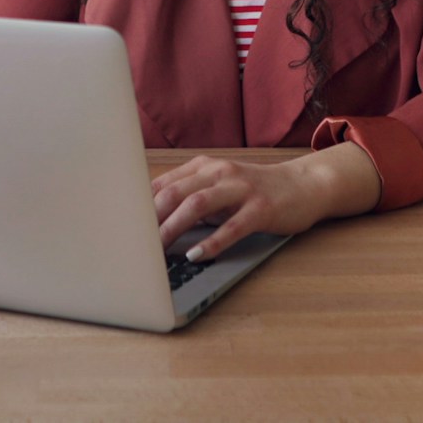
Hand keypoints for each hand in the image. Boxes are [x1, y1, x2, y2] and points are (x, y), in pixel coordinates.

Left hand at [151, 145, 381, 262]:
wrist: (303, 186)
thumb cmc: (253, 192)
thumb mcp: (218, 189)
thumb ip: (188, 198)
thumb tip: (148, 222)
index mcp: (203, 167)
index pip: (162, 184)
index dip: (138, 207)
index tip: (119, 228)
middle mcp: (220, 173)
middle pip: (175, 193)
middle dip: (150, 220)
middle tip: (131, 244)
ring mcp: (241, 189)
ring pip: (198, 205)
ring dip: (173, 229)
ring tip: (157, 251)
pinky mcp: (261, 208)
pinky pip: (232, 226)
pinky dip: (212, 241)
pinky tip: (196, 255)